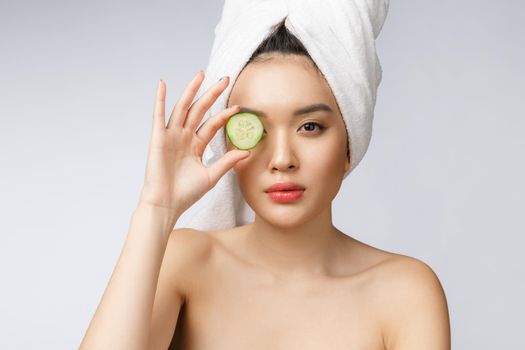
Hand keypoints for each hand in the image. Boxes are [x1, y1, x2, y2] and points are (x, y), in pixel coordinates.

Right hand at [138, 71, 249, 215]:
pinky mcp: (158, 138)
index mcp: (195, 146)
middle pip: (200, 110)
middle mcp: (183, 137)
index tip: (239, 107)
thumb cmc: (185, 193)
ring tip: (201, 75)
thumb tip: (247, 151)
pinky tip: (163, 84)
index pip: (212, 124)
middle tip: (225, 79)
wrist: (167, 204)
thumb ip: (227, 161)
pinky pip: (158, 115)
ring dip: (191, 91)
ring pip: (183, 108)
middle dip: (212, 94)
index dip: (224, 115)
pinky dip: (159, 99)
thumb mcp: (211, 176)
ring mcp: (171, 136)